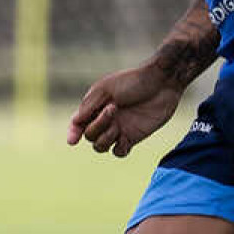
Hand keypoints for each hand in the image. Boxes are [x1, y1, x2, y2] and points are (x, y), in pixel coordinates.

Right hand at [67, 62, 186, 156]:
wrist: (161, 83)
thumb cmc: (133, 81)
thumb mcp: (106, 90)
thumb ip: (88, 106)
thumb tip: (74, 122)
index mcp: (95, 106)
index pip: (77, 123)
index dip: (73, 132)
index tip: (72, 140)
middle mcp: (105, 119)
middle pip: (89, 136)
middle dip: (97, 126)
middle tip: (113, 108)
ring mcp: (119, 129)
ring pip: (100, 147)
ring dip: (106, 137)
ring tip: (118, 124)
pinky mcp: (133, 137)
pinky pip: (119, 152)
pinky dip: (119, 148)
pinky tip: (125, 138)